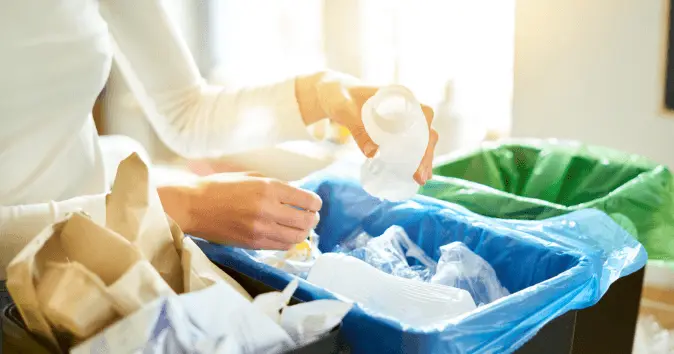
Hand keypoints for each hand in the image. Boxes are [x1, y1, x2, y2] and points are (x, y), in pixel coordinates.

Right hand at [158, 172, 321, 249]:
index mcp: (268, 188)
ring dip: (303, 232)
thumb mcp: (251, 177)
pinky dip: (289, 241)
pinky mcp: (253, 243)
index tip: (314, 203)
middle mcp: (268, 209)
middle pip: (306, 220)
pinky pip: (282, 246)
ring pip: (297, 237)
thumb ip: (275, 185)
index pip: (307, 200)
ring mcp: (261, 229)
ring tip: (301, 227)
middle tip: (311, 216)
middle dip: (313, 218)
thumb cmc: (220, 186)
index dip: (315, 203)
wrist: (194, 206)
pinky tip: (286, 234)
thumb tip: (297, 194)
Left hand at [296, 71, 437, 183]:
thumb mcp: (344, 109)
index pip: (424, 114)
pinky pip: (407, 144)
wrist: (332, 95)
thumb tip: (373, 153)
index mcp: (399, 97)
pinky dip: (412, 158)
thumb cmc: (339, 96)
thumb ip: (356, 127)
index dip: (427, 133)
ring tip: (421, 179)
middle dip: (426, 154)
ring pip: (419, 140)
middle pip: (425, 131)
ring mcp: (399, 120)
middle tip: (420, 176)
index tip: (422, 152)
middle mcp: (404, 108)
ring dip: (422, 159)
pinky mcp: (392, 131)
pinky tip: (413, 174)